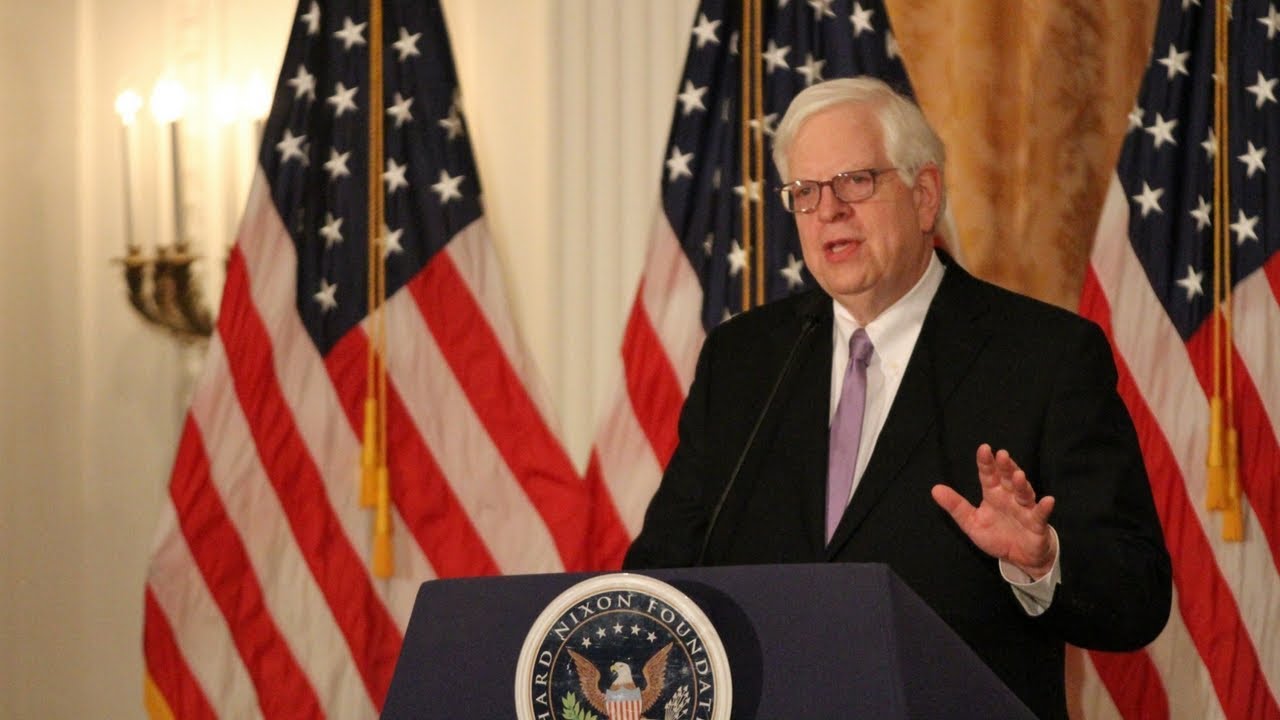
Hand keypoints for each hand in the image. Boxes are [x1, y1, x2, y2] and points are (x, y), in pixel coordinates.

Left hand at [931, 444, 1056, 577]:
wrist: (1019, 558)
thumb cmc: (997, 535)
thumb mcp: (972, 522)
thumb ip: (956, 506)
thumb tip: (935, 489)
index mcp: (994, 494)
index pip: (989, 475)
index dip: (986, 463)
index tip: (983, 448)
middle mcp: (1010, 498)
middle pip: (1008, 479)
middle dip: (1006, 467)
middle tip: (1002, 454)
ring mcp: (1025, 509)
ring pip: (1024, 493)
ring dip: (1021, 484)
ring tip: (1018, 475)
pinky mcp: (1037, 524)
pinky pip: (1040, 515)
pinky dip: (1044, 507)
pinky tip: (1048, 500)